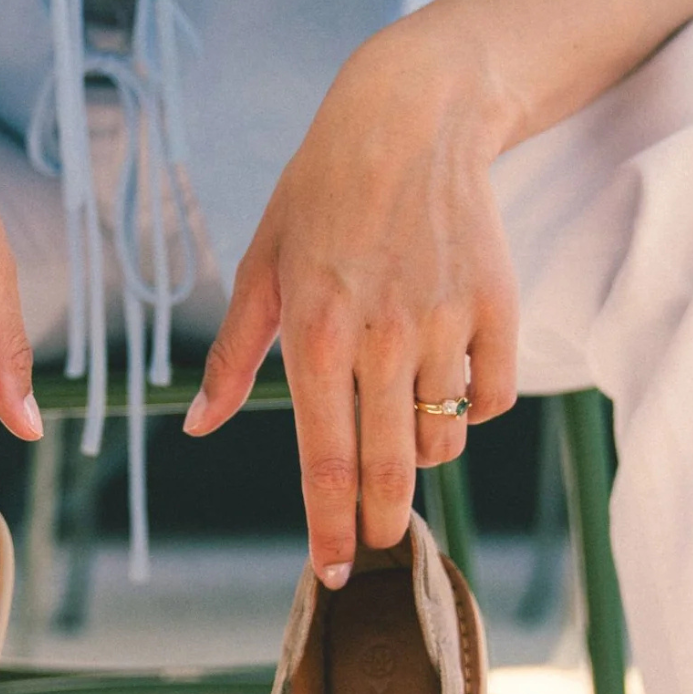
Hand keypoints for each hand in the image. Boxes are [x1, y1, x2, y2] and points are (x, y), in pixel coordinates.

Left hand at [185, 21, 518, 579]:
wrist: (411, 118)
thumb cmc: (320, 194)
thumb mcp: (261, 268)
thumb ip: (233, 358)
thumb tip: (197, 426)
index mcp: (314, 334)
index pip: (323, 459)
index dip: (329, 528)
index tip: (334, 574)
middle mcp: (380, 336)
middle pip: (387, 468)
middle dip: (380, 522)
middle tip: (377, 541)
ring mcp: (444, 322)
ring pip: (442, 439)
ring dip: (422, 456)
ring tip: (403, 430)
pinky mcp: (495, 305)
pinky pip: (490, 397)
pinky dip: (472, 410)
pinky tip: (448, 390)